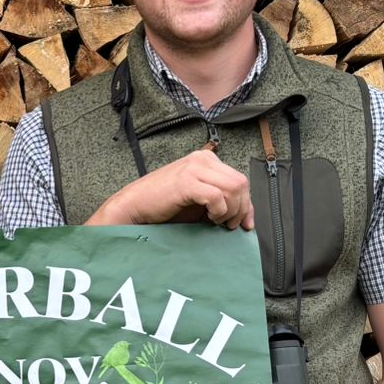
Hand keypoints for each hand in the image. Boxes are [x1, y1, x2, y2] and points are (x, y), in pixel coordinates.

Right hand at [95, 147, 253, 228]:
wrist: (135, 206)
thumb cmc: (163, 205)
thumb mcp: (198, 201)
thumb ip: (220, 201)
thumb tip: (244, 215)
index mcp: (206, 160)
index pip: (239, 179)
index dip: (247, 204)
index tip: (245, 223)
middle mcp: (202, 159)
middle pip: (241, 182)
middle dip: (241, 208)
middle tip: (229, 225)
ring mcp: (194, 168)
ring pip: (233, 188)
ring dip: (231, 211)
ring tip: (217, 221)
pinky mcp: (187, 181)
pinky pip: (217, 196)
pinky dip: (219, 211)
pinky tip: (208, 218)